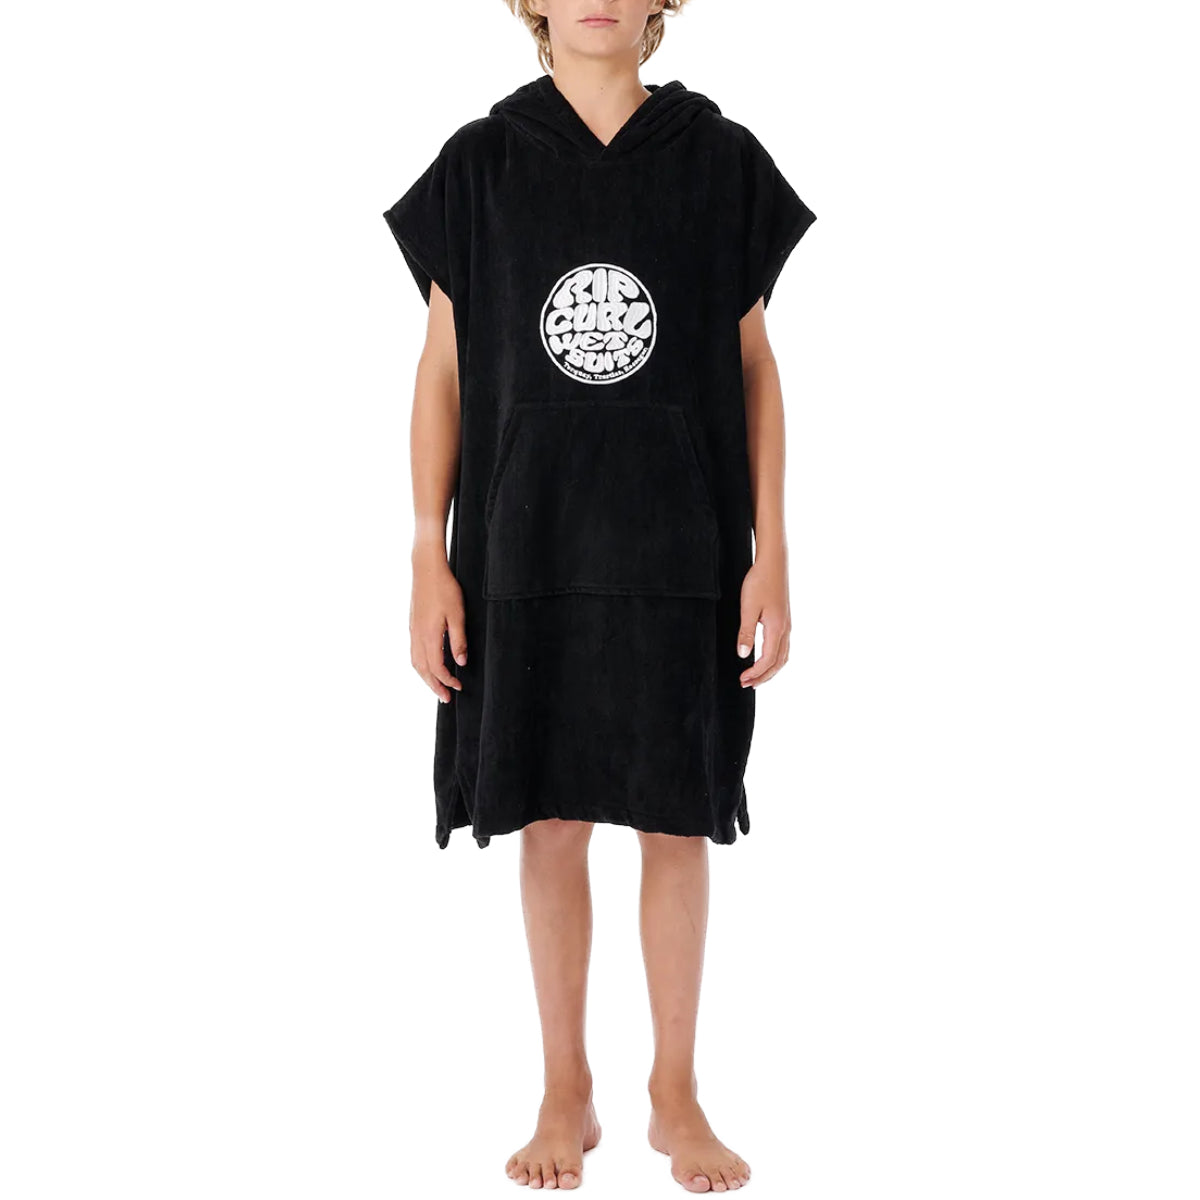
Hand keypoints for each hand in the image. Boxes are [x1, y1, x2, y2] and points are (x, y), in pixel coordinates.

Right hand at [410, 549, 466, 702]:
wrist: (426, 568)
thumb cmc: (444, 588)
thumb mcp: (458, 614)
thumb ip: (458, 640)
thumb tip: (460, 663)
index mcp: (429, 635)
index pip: (436, 668)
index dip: (447, 681)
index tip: (458, 687)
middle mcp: (417, 636)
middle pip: (422, 670)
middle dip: (434, 686)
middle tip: (445, 698)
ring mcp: (412, 630)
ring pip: (415, 662)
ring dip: (425, 677)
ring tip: (436, 686)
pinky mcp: (412, 625)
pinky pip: (413, 652)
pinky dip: (421, 665)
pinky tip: (428, 665)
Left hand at [736, 551, 790, 688]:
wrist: (773, 563)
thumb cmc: (760, 582)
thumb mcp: (748, 608)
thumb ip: (746, 632)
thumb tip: (744, 655)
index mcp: (777, 629)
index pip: (768, 660)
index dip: (756, 673)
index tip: (742, 679)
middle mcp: (786, 629)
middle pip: (778, 662)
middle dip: (764, 676)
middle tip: (748, 684)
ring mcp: (787, 625)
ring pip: (783, 656)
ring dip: (770, 669)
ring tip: (756, 676)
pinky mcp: (784, 619)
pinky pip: (783, 647)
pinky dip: (775, 659)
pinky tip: (765, 657)